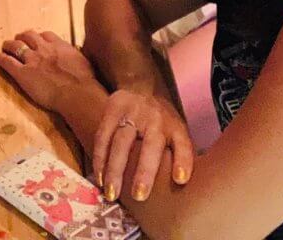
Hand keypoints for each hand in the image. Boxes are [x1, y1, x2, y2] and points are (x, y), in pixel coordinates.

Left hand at [0, 30, 99, 110]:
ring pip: (15, 46)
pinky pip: (8, 62)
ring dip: (9, 45)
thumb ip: (74, 57)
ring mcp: (31, 59)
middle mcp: (43, 48)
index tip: (37, 40)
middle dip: (22, 37)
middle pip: (28, 35)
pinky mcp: (22, 73)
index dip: (39, 37)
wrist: (77, 92)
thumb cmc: (85, 81)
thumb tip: (75, 59)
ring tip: (6, 46)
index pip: (45, 35)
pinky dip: (2, 59)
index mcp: (59, 45)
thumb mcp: (82, 61)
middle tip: (19, 40)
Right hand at [92, 89, 193, 203]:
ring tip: (112, 193)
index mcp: (174, 127)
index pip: (182, 144)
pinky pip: (103, 136)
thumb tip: (181, 184)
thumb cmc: (161, 121)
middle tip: (139, 196)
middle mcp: (155, 119)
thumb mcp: (176, 131)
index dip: (183, 161)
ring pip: (121, 142)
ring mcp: (132, 113)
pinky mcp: (112, 110)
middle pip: (150, 146)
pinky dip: (100, 158)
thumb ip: (179, 153)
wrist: (139, 86)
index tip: (181, 179)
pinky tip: (99, 177)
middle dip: (144, 171)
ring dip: (115, 169)